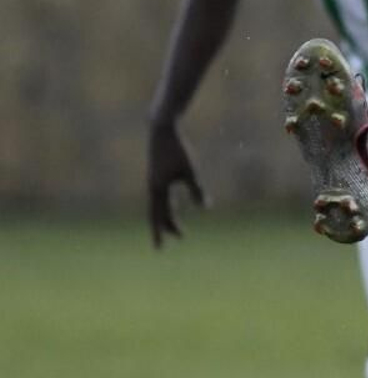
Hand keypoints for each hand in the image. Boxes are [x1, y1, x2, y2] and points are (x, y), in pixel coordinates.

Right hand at [147, 121, 206, 247]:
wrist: (162, 129)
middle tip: (165, 245)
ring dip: (167, 216)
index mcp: (157, 189)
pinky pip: (163, 194)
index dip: (162, 232)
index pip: (159, 216)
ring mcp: (154, 181)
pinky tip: (175, 204)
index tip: (162, 248)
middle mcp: (153, 187)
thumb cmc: (178, 149)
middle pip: (158, 213)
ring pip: (160, 204)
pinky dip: (169, 202)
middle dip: (163, 228)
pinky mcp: (159, 173)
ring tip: (175, 228)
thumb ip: (196, 189)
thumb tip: (205, 208)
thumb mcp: (190, 170)